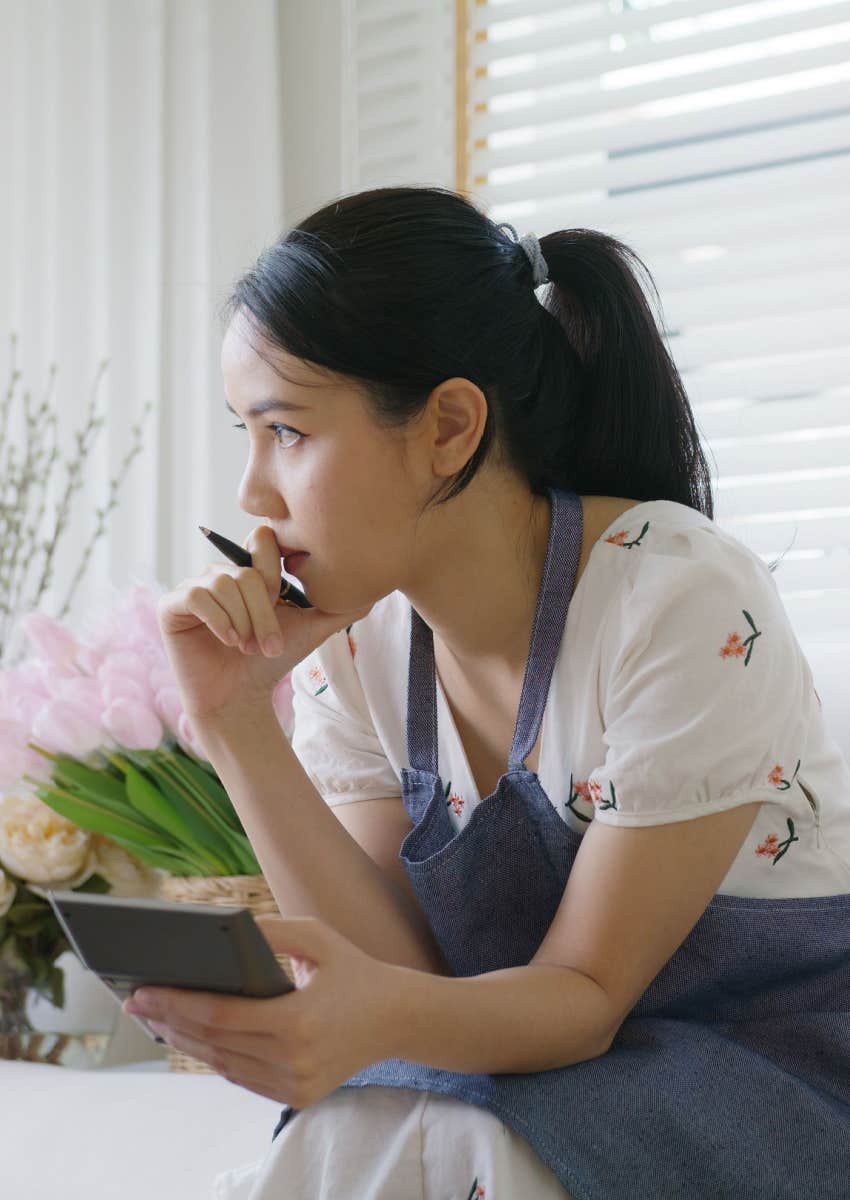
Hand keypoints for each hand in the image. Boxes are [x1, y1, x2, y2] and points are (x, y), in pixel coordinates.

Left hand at [122, 914, 401, 1108]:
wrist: (397, 1018)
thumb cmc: (354, 970)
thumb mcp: (317, 937)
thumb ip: (270, 930)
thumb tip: (222, 927)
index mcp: (298, 1021)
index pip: (220, 1017)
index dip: (177, 1004)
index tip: (143, 991)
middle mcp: (294, 1060)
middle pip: (213, 1044)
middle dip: (170, 1021)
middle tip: (137, 1002)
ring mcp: (295, 1084)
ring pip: (223, 1065)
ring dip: (186, 1042)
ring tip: (156, 1018)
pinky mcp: (298, 1096)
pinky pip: (243, 1077)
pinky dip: (215, 1057)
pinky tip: (192, 1037)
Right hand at [156, 523, 372, 722]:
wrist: (242, 697)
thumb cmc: (273, 659)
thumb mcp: (314, 626)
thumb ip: (343, 603)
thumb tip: (377, 584)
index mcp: (251, 569)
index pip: (263, 538)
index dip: (276, 572)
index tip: (284, 606)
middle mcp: (221, 571)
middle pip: (247, 569)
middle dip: (264, 611)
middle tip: (268, 643)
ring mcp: (194, 586)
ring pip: (225, 583)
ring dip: (244, 622)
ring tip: (247, 647)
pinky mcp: (172, 606)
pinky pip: (198, 596)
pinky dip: (219, 621)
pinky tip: (228, 641)